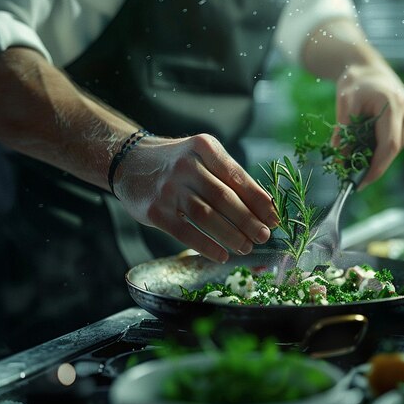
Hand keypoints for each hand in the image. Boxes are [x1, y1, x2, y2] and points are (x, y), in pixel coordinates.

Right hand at [113, 133, 278, 262]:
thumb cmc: (178, 163)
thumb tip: (263, 209)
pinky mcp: (155, 211)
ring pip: (207, 216)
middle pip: (224, 197)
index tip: (274, 218)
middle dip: (248, 220)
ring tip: (247, 247)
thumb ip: (229, 176)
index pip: (238, 177)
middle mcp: (186, 165)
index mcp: (204, 148)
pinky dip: (207, 246)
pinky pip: (186, 232)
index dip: (259, 200)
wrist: (129, 162)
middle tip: (264, 236)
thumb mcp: (202, 157)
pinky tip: (222, 255)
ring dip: (231, 235)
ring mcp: (169, 188)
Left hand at [334, 63, 403, 188]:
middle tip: (353, 174)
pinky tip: (370, 138)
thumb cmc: (356, 82)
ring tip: (358, 148)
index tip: (361, 182)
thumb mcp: (344, 103)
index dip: (376, 168)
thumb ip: (343, 131)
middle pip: (393, 150)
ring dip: (378, 155)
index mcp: (393, 106)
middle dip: (374, 165)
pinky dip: (383, 147)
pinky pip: (399, 143)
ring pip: (396, 148)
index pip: (389, 145)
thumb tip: (339, 159)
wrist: (369, 68)